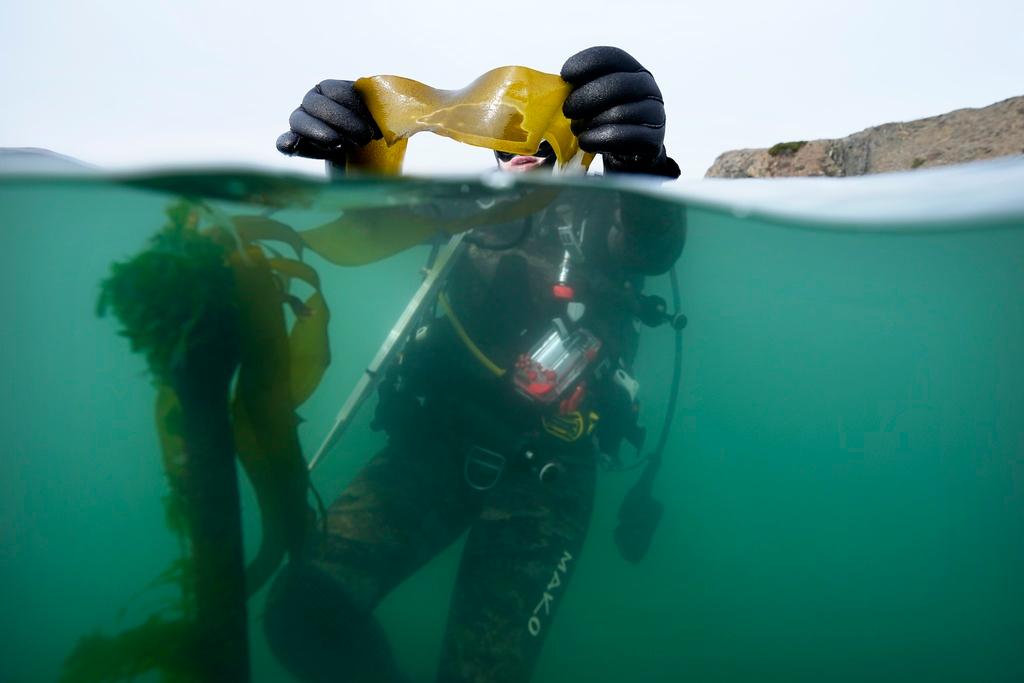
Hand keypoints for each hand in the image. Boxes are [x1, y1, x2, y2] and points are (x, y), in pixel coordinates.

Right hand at [275, 80, 381, 161]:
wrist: (365, 157)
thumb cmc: (374, 131)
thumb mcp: (382, 116)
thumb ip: (387, 108)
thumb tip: (403, 112)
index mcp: (332, 90)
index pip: (337, 91)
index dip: (355, 107)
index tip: (375, 127)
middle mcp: (313, 102)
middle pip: (317, 104)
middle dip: (342, 121)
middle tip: (364, 138)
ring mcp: (302, 122)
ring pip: (300, 120)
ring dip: (321, 133)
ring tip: (340, 145)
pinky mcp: (298, 143)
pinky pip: (285, 140)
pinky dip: (287, 142)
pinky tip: (290, 145)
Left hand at [561, 47, 678, 177]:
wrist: (629, 153)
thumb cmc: (606, 120)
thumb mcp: (596, 99)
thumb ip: (582, 88)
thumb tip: (554, 87)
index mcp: (633, 70)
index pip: (612, 57)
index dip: (586, 63)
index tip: (565, 76)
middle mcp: (648, 88)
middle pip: (616, 84)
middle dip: (585, 97)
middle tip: (567, 110)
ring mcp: (655, 114)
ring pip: (619, 113)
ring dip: (591, 123)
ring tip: (577, 130)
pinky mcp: (653, 140)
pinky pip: (623, 137)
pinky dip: (598, 139)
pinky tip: (586, 142)